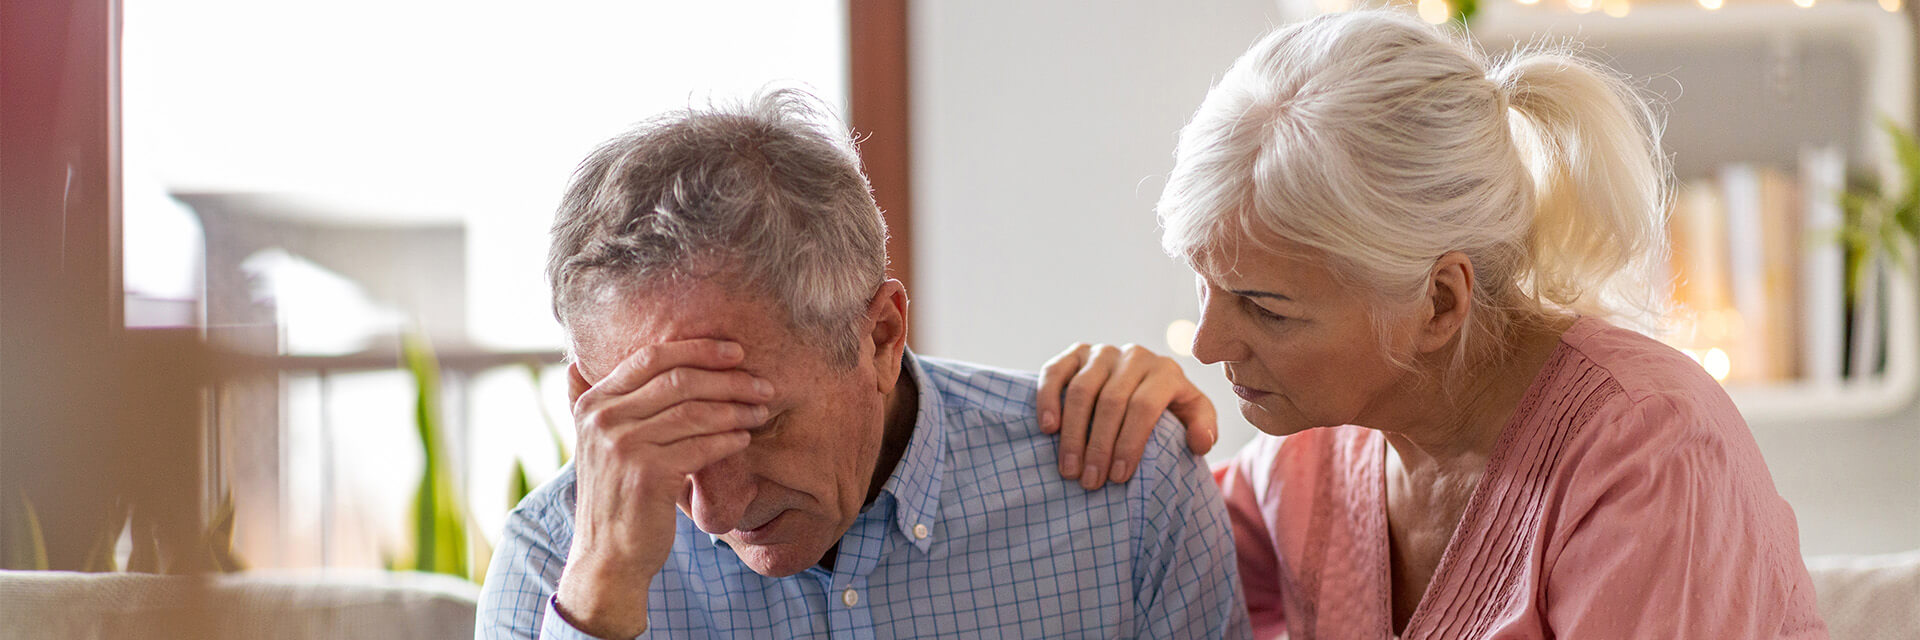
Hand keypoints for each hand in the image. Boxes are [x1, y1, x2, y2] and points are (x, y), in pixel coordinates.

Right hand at [554, 339, 771, 638]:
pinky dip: (728, 440)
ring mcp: (621, 446)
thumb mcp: (600, 444)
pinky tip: (743, 439)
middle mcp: (602, 419)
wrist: (608, 556)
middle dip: (728, 379)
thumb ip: (606, 403)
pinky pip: (700, 446)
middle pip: (678, 380)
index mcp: (592, 403)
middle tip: (762, 384)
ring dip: (736, 409)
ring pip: (694, 412)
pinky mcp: (646, 474)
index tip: (735, 352)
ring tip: (760, 411)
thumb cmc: (618, 496)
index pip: (651, 357)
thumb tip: (589, 360)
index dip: (698, 349)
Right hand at [1036, 343, 1216, 489]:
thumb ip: (1204, 428)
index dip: (1130, 443)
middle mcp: (1134, 356)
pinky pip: (1055, 372)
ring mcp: (1102, 352)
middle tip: (1090, 481)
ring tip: (1069, 469)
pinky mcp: (1076, 353)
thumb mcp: (1194, 416)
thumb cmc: (1169, 408)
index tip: (1118, 477)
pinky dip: (1048, 399)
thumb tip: (1198, 442)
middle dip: (1099, 446)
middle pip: (1111, 402)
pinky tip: (1048, 429)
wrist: (1142, 382)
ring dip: (1073, 433)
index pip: (1144, 407)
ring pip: (1081, 390)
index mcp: (1166, 371)